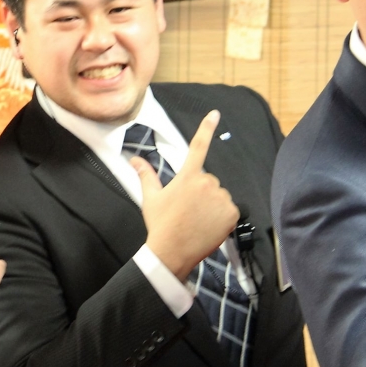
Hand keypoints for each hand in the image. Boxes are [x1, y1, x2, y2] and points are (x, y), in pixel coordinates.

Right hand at [133, 110, 238, 279]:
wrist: (172, 253)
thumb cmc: (160, 225)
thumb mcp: (150, 199)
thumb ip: (146, 175)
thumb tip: (134, 159)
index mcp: (187, 177)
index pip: (197, 147)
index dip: (206, 128)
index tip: (215, 113)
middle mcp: (206, 183)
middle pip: (208, 181)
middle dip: (201, 192)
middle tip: (188, 211)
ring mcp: (220, 198)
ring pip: (219, 196)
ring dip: (212, 205)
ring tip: (198, 221)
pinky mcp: (232, 213)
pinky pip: (229, 210)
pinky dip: (222, 217)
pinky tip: (209, 227)